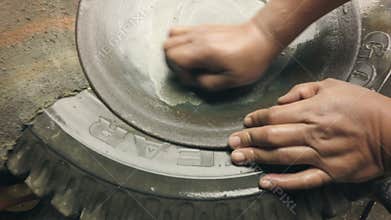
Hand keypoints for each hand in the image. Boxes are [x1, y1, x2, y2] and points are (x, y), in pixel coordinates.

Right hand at [164, 21, 280, 90]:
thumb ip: (208, 84)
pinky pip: (181, 30)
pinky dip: (181, 42)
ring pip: (171, 36)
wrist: (262, 38)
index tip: (193, 78)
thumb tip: (195, 82)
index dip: (179, 73)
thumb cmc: (251, 58)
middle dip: (173, 63)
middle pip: (167, 46)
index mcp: (203, 51)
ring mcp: (200, 30)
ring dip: (175, 51)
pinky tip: (194, 52)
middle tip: (189, 72)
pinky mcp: (204, 27)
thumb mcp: (231, 81)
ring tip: (189, 62)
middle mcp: (198, 37)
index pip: (173, 58)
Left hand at [228, 79, 390, 189]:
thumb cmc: (363, 105)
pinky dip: (283, 182)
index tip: (245, 122)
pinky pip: (303, 179)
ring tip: (238, 158)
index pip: (274, 115)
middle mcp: (312, 132)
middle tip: (231, 143)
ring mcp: (320, 154)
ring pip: (281, 156)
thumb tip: (280, 101)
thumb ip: (302, 90)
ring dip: (257, 157)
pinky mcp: (330, 172)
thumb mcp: (332, 85)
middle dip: (248, 139)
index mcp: (312, 110)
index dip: (256, 119)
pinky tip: (265, 182)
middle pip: (272, 136)